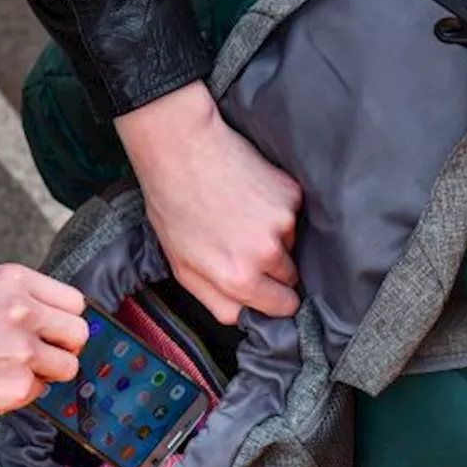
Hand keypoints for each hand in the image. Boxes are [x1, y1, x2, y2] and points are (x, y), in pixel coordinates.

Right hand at [0, 264, 88, 426]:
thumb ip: (16, 300)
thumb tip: (49, 317)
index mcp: (13, 281)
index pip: (73, 300)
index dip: (64, 318)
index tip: (56, 329)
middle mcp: (23, 311)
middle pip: (78, 332)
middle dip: (64, 346)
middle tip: (43, 353)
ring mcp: (23, 350)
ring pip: (67, 367)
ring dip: (46, 373)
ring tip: (14, 371)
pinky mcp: (17, 386)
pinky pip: (39, 392)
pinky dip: (22, 394)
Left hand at [116, 81, 301, 324]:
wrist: (181, 149)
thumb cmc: (173, 206)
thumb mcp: (182, 267)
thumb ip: (217, 300)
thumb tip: (246, 316)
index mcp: (238, 278)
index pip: (283, 307)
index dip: (274, 298)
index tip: (267, 288)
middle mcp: (266, 254)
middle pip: (290, 276)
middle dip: (273, 268)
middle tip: (244, 244)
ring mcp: (283, 222)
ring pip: (291, 243)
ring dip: (274, 235)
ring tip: (240, 214)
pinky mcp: (291, 194)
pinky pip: (293, 213)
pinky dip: (276, 208)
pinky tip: (249, 195)